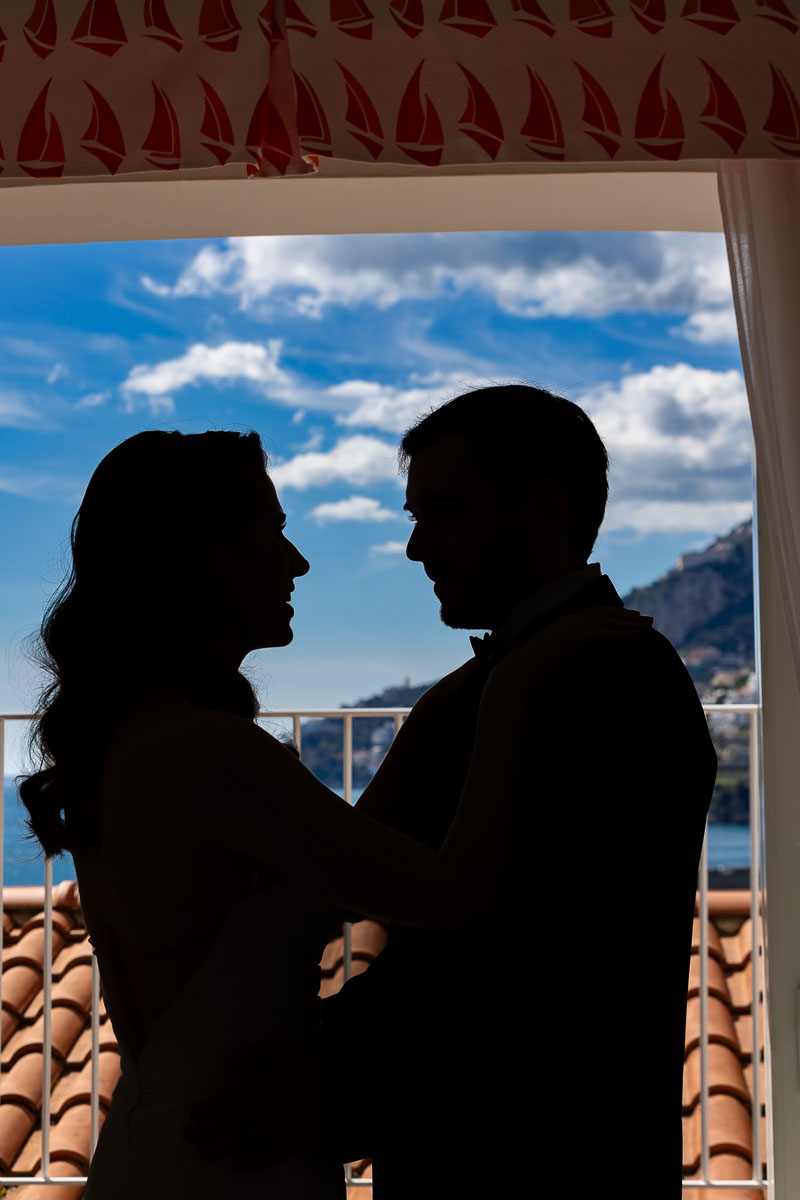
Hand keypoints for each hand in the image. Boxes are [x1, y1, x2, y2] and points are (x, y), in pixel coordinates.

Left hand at [184, 1041, 322, 1170]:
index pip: (227, 1099)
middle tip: (189, 1137)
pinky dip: (252, 1162)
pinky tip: (239, 1166)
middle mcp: (262, 1110)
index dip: (209, 1108)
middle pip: (229, 1122)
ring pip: (241, 1140)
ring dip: (220, 1148)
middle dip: (207, 1130)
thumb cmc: (311, 1066)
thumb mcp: (285, 1050)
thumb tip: (234, 1064)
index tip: (194, 1114)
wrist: (338, 1088)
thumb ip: (259, 1054)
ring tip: (204, 1153)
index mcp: (260, 1086)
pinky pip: (267, 1156)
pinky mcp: (290, 1144)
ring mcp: (275, 1129)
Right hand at [489, 605, 652, 687]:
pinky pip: (604, 634)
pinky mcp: (574, 641)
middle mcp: (566, 623)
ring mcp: (570, 630)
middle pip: (603, 614)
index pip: (592, 613)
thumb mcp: (550, 659)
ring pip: (607, 622)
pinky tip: (636, 637)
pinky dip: (622, 634)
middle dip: (626, 616)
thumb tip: (577, 660)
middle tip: (646, 620)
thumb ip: (565, 654)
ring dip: (629, 624)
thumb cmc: (530, 674)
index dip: (613, 614)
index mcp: (560, 625)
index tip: (630, 618)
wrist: (517, 678)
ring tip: (648, 628)